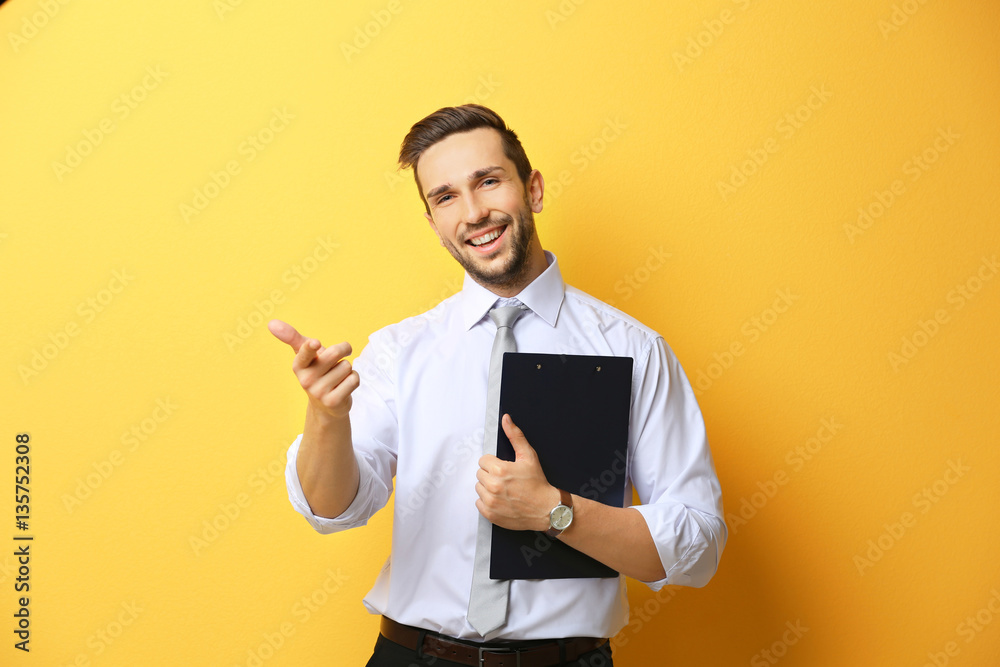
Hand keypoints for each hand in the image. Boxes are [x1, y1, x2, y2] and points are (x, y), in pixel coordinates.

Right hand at [268, 319, 358, 419]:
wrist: (325, 405)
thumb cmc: (316, 371)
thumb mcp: (305, 354)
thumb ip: (291, 337)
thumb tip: (271, 323)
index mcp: (298, 365)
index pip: (305, 353)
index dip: (311, 347)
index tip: (316, 343)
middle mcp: (306, 380)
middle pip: (335, 352)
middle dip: (343, 350)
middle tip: (338, 358)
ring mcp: (319, 392)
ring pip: (347, 366)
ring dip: (347, 370)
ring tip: (337, 378)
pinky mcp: (333, 401)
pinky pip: (353, 379)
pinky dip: (353, 380)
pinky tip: (343, 386)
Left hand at [475, 414, 559, 531]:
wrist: (546, 509)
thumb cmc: (538, 483)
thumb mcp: (528, 456)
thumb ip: (515, 436)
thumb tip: (506, 419)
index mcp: (500, 470)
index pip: (483, 461)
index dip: (494, 463)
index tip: (504, 469)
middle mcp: (493, 486)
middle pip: (479, 474)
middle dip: (490, 475)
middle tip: (506, 480)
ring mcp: (491, 502)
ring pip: (479, 488)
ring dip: (488, 488)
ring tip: (504, 490)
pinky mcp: (490, 514)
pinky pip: (479, 503)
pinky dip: (488, 502)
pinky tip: (501, 500)